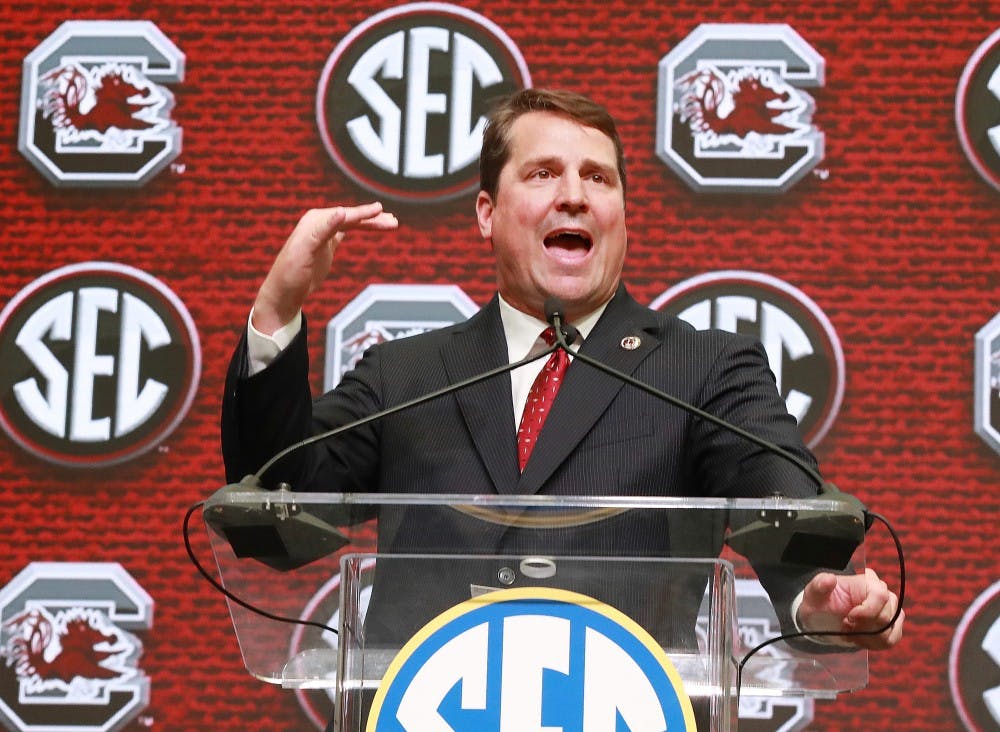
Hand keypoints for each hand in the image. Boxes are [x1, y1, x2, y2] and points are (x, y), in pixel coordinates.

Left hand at [252, 202, 397, 333]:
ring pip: (351, 224)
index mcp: (314, 221)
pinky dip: (360, 229)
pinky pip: (347, 231)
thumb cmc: (290, 274)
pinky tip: (369, 227)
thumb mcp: (305, 251)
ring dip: (370, 223)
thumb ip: (323, 229)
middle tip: (393, 221)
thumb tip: (342, 211)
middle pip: (351, 218)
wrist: (282, 294)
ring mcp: (322, 234)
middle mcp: (318, 223)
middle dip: (372, 219)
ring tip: (391, 223)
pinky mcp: (325, 245)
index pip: (345, 215)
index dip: (364, 213)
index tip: (380, 210)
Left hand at [797, 568, 903, 649]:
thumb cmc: (821, 602)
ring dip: (866, 637)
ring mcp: (890, 611)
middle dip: (862, 627)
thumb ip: (820, 584)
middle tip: (844, 627)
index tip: (848, 619)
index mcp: (867, 582)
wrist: (823, 618)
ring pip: (889, 631)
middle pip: (886, 616)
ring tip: (849, 633)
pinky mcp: (891, 626)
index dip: (866, 612)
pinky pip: (891, 640)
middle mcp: (883, 594)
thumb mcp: (815, 592)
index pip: (880, 596)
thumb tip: (830, 579)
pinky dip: (873, 644)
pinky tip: (858, 639)